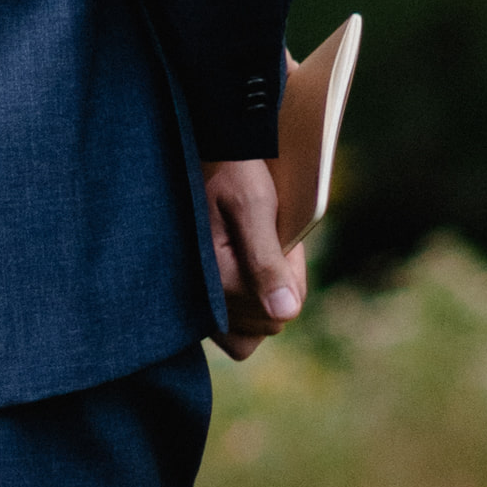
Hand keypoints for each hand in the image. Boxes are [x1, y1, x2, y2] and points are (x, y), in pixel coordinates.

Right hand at [205, 154, 306, 362]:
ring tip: (254, 254)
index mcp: (216, 279)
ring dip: (261, 298)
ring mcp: (196, 300)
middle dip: (277, 287)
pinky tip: (243, 279)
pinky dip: (243, 313)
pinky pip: (230, 334)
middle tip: (268, 240)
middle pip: (267, 324)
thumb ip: (267, 262)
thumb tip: (285, 313)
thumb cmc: (231, 173)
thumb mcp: (253, 206)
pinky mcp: (195, 295)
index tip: (279, 239)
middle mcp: (201, 297)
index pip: (280, 313)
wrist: (204, 153)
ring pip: (251, 331)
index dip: (291, 278)